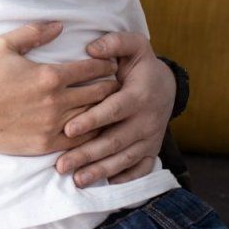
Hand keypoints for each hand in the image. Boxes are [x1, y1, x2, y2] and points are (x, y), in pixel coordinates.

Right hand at [0, 22, 119, 154]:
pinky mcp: (45, 144)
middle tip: (116, 84)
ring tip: (110, 105)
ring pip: (93, 117)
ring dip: (104, 110)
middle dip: (110, 86)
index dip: (106, 64)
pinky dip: (90, 132)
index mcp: (50, 75)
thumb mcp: (3, 45)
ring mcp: (52, 125)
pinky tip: (92, 127)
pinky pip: (79, 140)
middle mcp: (57, 101)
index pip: (92, 68)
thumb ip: (34, 33)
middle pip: (100, 94)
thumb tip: (60, 25)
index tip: (111, 64)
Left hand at [54, 32, 174, 186]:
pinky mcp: (151, 150)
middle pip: (115, 141)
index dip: (92, 120)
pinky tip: (105, 186)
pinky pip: (140, 169)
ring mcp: (150, 138)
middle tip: (61, 165)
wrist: (167, 85)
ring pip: (124, 159)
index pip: (113, 110)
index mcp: (138, 95)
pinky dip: (125, 178)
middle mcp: (147, 120)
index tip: (69, 129)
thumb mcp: (133, 46)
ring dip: (100, 171)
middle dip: (88, 154)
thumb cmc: (140, 64)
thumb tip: (91, 48)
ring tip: (76, 179)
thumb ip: (114, 42)